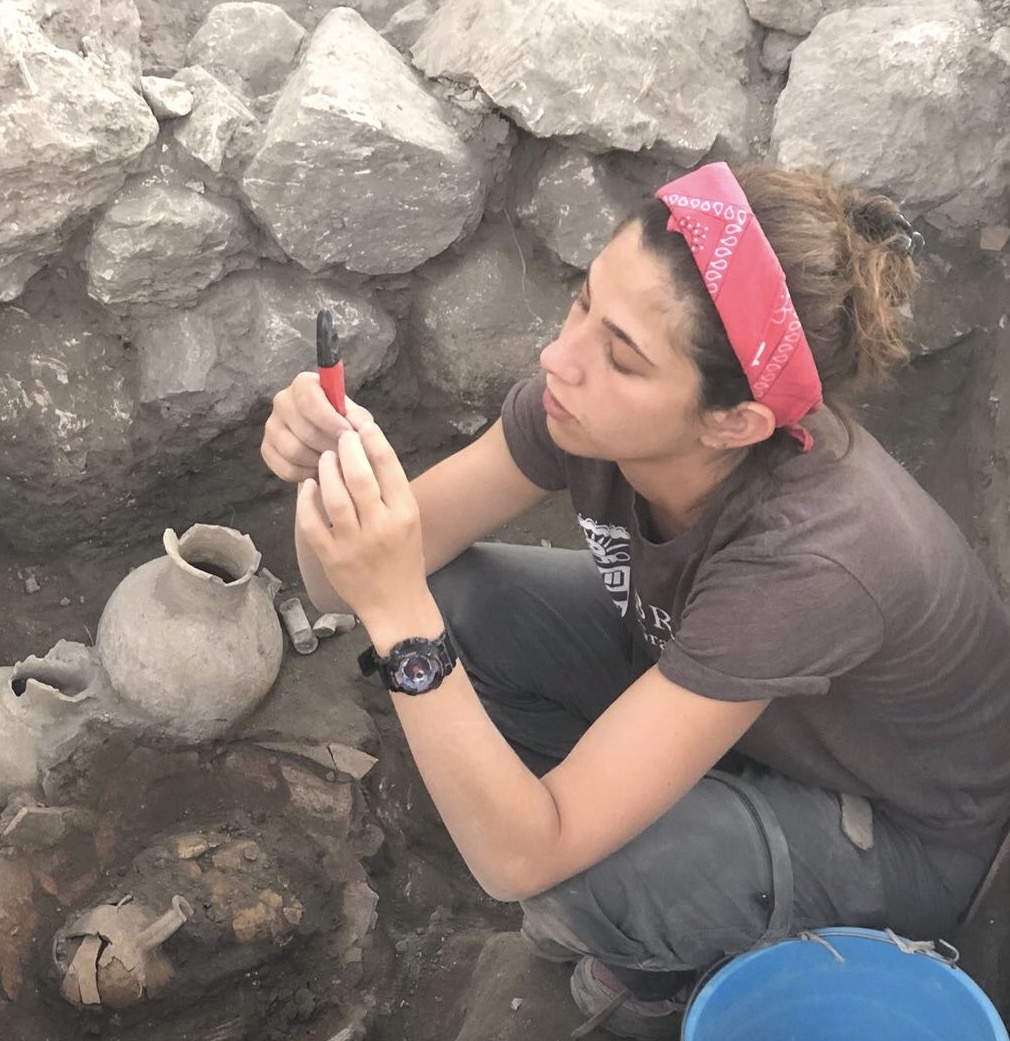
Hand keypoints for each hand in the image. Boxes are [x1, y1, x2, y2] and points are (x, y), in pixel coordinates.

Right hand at [261, 371, 373, 482]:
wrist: (329, 440)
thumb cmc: (344, 424)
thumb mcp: (357, 418)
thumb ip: (359, 420)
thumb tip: (357, 427)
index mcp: (304, 385)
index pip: (310, 399)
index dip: (330, 420)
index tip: (347, 435)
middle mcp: (282, 401)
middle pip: (303, 429)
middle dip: (329, 446)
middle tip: (346, 456)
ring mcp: (271, 426)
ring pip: (293, 451)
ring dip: (318, 462)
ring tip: (334, 463)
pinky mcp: (266, 449)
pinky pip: (285, 468)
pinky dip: (306, 474)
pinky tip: (319, 470)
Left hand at [295, 421, 428, 628]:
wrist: (396, 604)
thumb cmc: (404, 558)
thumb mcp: (408, 521)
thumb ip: (390, 490)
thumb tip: (368, 450)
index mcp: (405, 514)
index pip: (388, 467)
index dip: (374, 440)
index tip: (363, 425)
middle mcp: (381, 526)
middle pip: (360, 476)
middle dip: (348, 450)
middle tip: (341, 437)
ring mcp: (354, 543)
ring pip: (335, 497)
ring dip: (327, 471)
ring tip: (325, 458)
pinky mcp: (332, 557)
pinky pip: (313, 523)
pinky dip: (306, 501)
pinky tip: (308, 486)